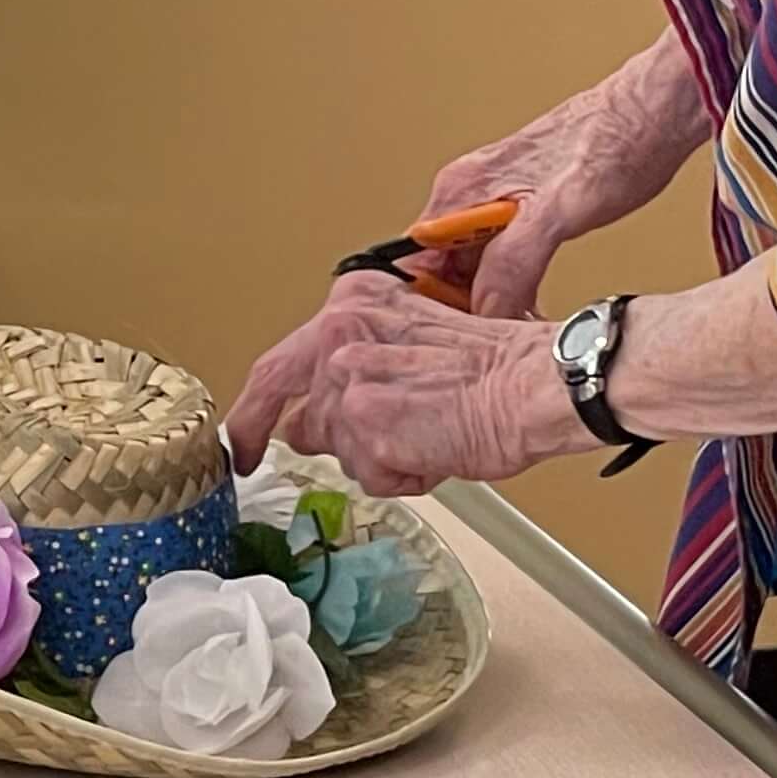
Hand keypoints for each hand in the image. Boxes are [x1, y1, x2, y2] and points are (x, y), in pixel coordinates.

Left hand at [227, 275, 581, 493]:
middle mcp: (340, 332)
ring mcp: (349, 378)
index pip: (278, 366)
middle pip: (297, 413)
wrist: (535, 384)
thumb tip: (317, 416)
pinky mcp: (366, 422)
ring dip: (375, 458)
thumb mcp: (413, 340)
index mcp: (353, 302)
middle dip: (314, 442)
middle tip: (271, 463)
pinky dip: (400, 476)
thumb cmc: (498, 366)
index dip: (253, 413)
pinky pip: (367, 474)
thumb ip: (360, 366)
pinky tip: (432, 453)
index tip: (241, 440)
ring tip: (423, 439)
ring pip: (335, 447)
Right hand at [423, 39, 710, 319]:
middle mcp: (470, 192)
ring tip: (520, 328)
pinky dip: (512, 286)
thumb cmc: (617, 141)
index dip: (436, 306)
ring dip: (491, 301)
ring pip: (473, 266)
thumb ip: (515, 259)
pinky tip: (534, 305)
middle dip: (466, 310)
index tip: (463, 337)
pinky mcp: (525, 207)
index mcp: (462, 188)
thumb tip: (486, 305)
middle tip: (499, 342)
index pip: (416, 263)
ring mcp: (496, 198)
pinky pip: (500, 257)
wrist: (658, 112)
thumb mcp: (562, 209)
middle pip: (442, 269)